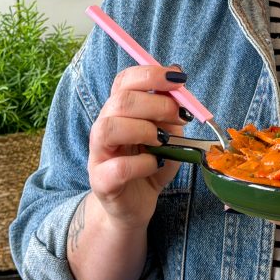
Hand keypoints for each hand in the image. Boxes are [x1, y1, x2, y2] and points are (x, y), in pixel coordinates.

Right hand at [87, 65, 187, 231]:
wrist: (135, 204)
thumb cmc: (151, 164)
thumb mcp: (169, 134)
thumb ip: (171, 111)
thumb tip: (179, 80)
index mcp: (119, 110)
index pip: (125, 79)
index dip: (151, 74)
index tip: (179, 79)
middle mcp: (104, 126)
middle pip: (121, 100)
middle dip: (157, 104)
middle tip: (180, 116)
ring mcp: (99, 154)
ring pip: (109, 128)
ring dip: (144, 130)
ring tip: (162, 141)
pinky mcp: (102, 181)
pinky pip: (118, 167)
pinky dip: (143, 164)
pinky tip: (155, 165)